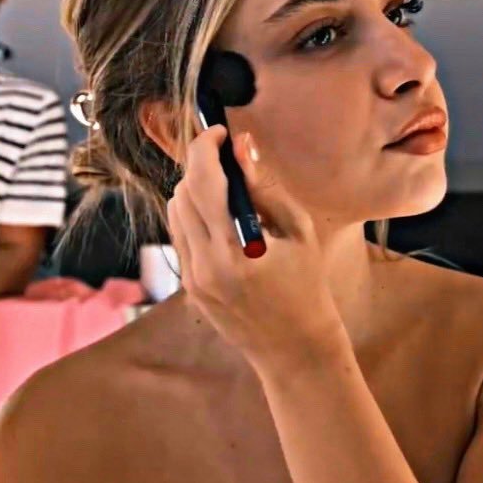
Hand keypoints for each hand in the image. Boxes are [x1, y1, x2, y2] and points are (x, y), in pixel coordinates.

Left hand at [166, 125, 344, 372]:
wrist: (293, 348)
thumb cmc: (307, 288)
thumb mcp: (298, 232)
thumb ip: (265, 187)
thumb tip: (241, 146)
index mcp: (235, 250)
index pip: (203, 182)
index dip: (205, 148)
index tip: (219, 134)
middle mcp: (205, 265)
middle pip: (183, 193)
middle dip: (201, 166)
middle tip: (227, 158)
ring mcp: (193, 278)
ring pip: (175, 212)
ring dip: (194, 190)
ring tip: (226, 190)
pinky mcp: (189, 287)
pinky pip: (180, 236)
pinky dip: (193, 216)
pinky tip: (220, 219)